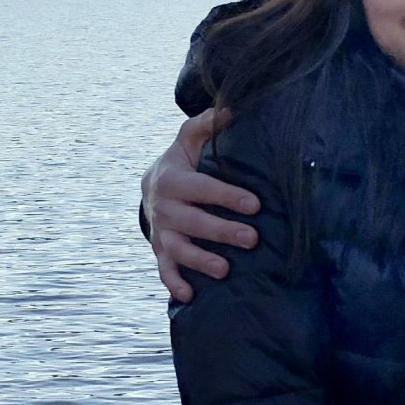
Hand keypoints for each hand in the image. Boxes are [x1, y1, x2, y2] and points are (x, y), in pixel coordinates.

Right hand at [143, 107, 260, 301]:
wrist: (150, 186)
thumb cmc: (182, 162)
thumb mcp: (188, 139)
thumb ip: (207, 125)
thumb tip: (232, 109)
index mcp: (174, 179)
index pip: (202, 188)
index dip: (227, 196)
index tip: (255, 204)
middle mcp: (165, 208)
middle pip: (194, 222)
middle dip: (222, 231)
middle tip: (252, 239)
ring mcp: (162, 232)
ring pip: (179, 249)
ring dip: (200, 261)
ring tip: (225, 270)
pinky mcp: (161, 251)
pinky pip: (164, 270)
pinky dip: (174, 283)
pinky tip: (189, 296)